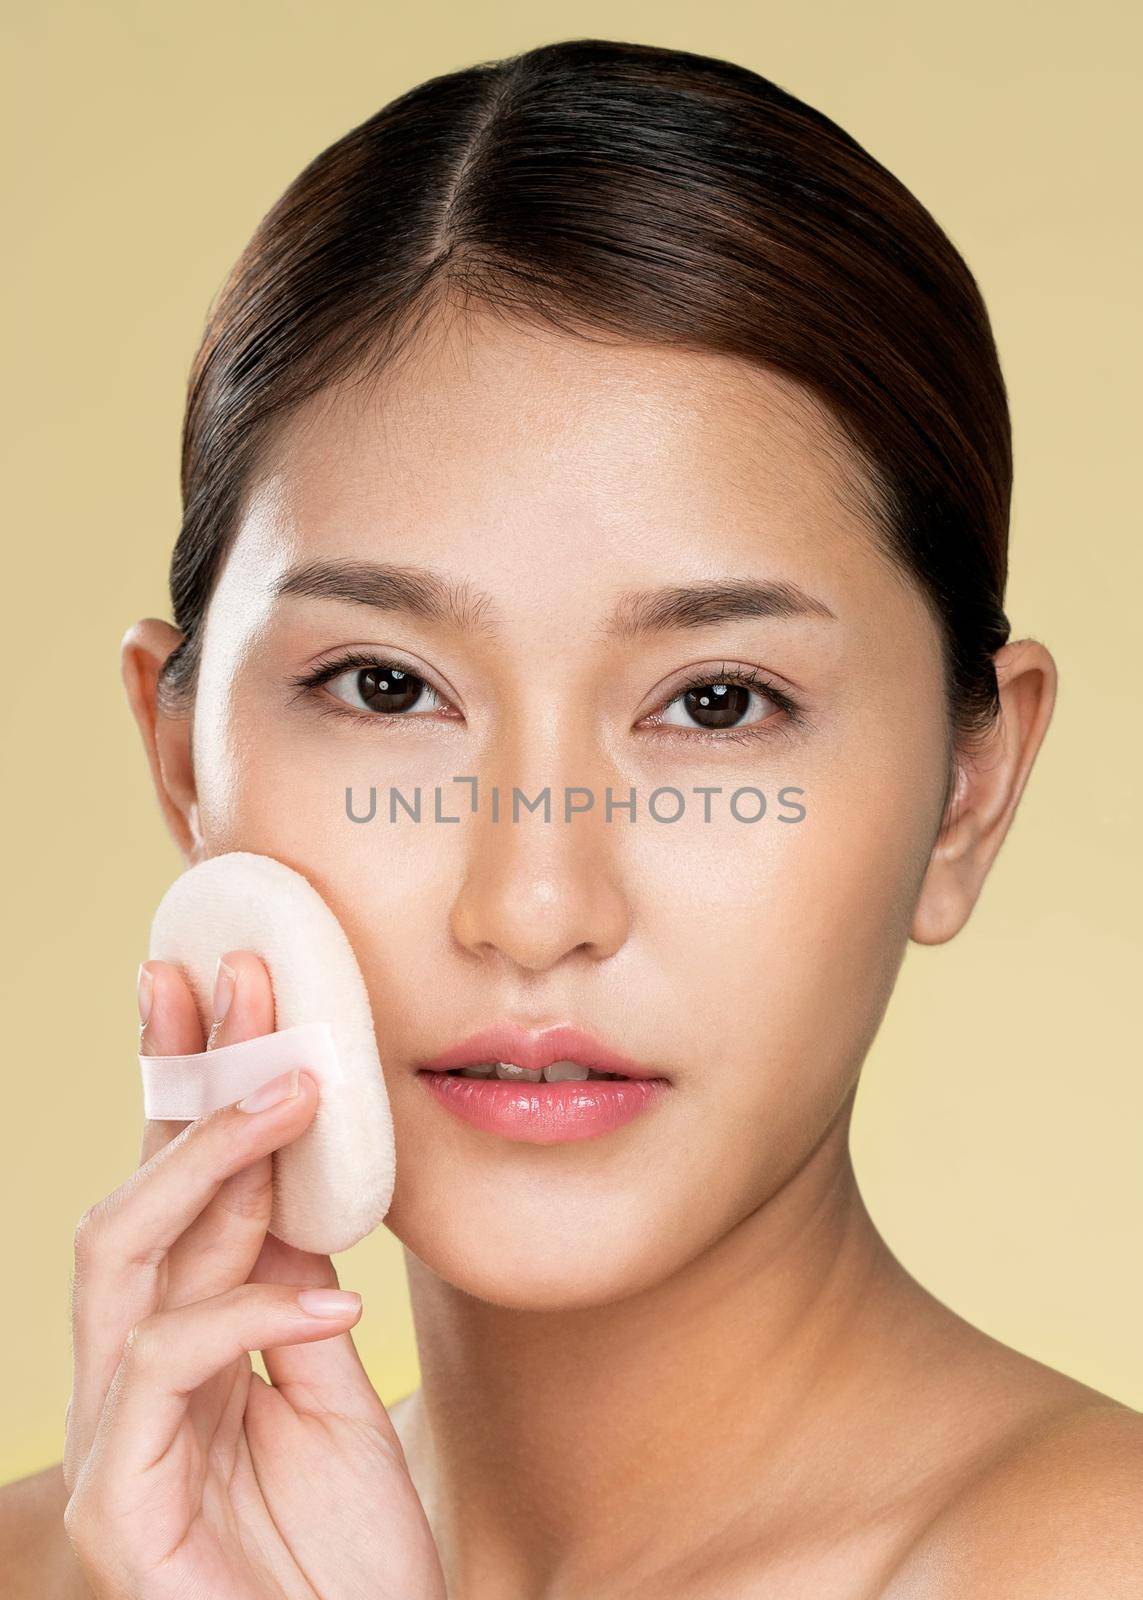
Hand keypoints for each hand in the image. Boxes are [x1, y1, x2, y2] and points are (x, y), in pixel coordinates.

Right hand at [62, 950, 444, 1599]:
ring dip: (207, 1162)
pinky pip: (164, 1367)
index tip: (226, 982)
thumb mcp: (330, 1386)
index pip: (175, 1194)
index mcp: (182, 1341)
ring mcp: (115, 1440)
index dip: (191, 1085)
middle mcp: (132, 1375)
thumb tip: (297, 1174)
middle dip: (179, 1083)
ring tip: (291, 1092)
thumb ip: (295, 1288)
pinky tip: (331, 1306)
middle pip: (132, 1199)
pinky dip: (247, 1316)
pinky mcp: (121, 1507)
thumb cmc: (343, 1554)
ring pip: (120, 1260)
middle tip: (236, 983)